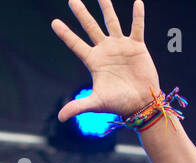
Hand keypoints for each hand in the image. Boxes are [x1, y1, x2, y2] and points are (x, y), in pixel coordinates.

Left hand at [51, 0, 159, 121]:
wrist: (141, 103)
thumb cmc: (118, 103)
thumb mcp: (96, 103)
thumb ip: (78, 107)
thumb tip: (60, 118)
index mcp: (94, 61)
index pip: (76, 44)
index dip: (65, 34)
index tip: (54, 22)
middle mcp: (105, 50)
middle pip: (90, 28)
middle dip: (81, 14)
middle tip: (72, 0)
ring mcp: (121, 46)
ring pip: (111, 22)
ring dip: (106, 8)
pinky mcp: (137, 46)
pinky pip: (137, 28)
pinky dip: (138, 16)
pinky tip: (137, 2)